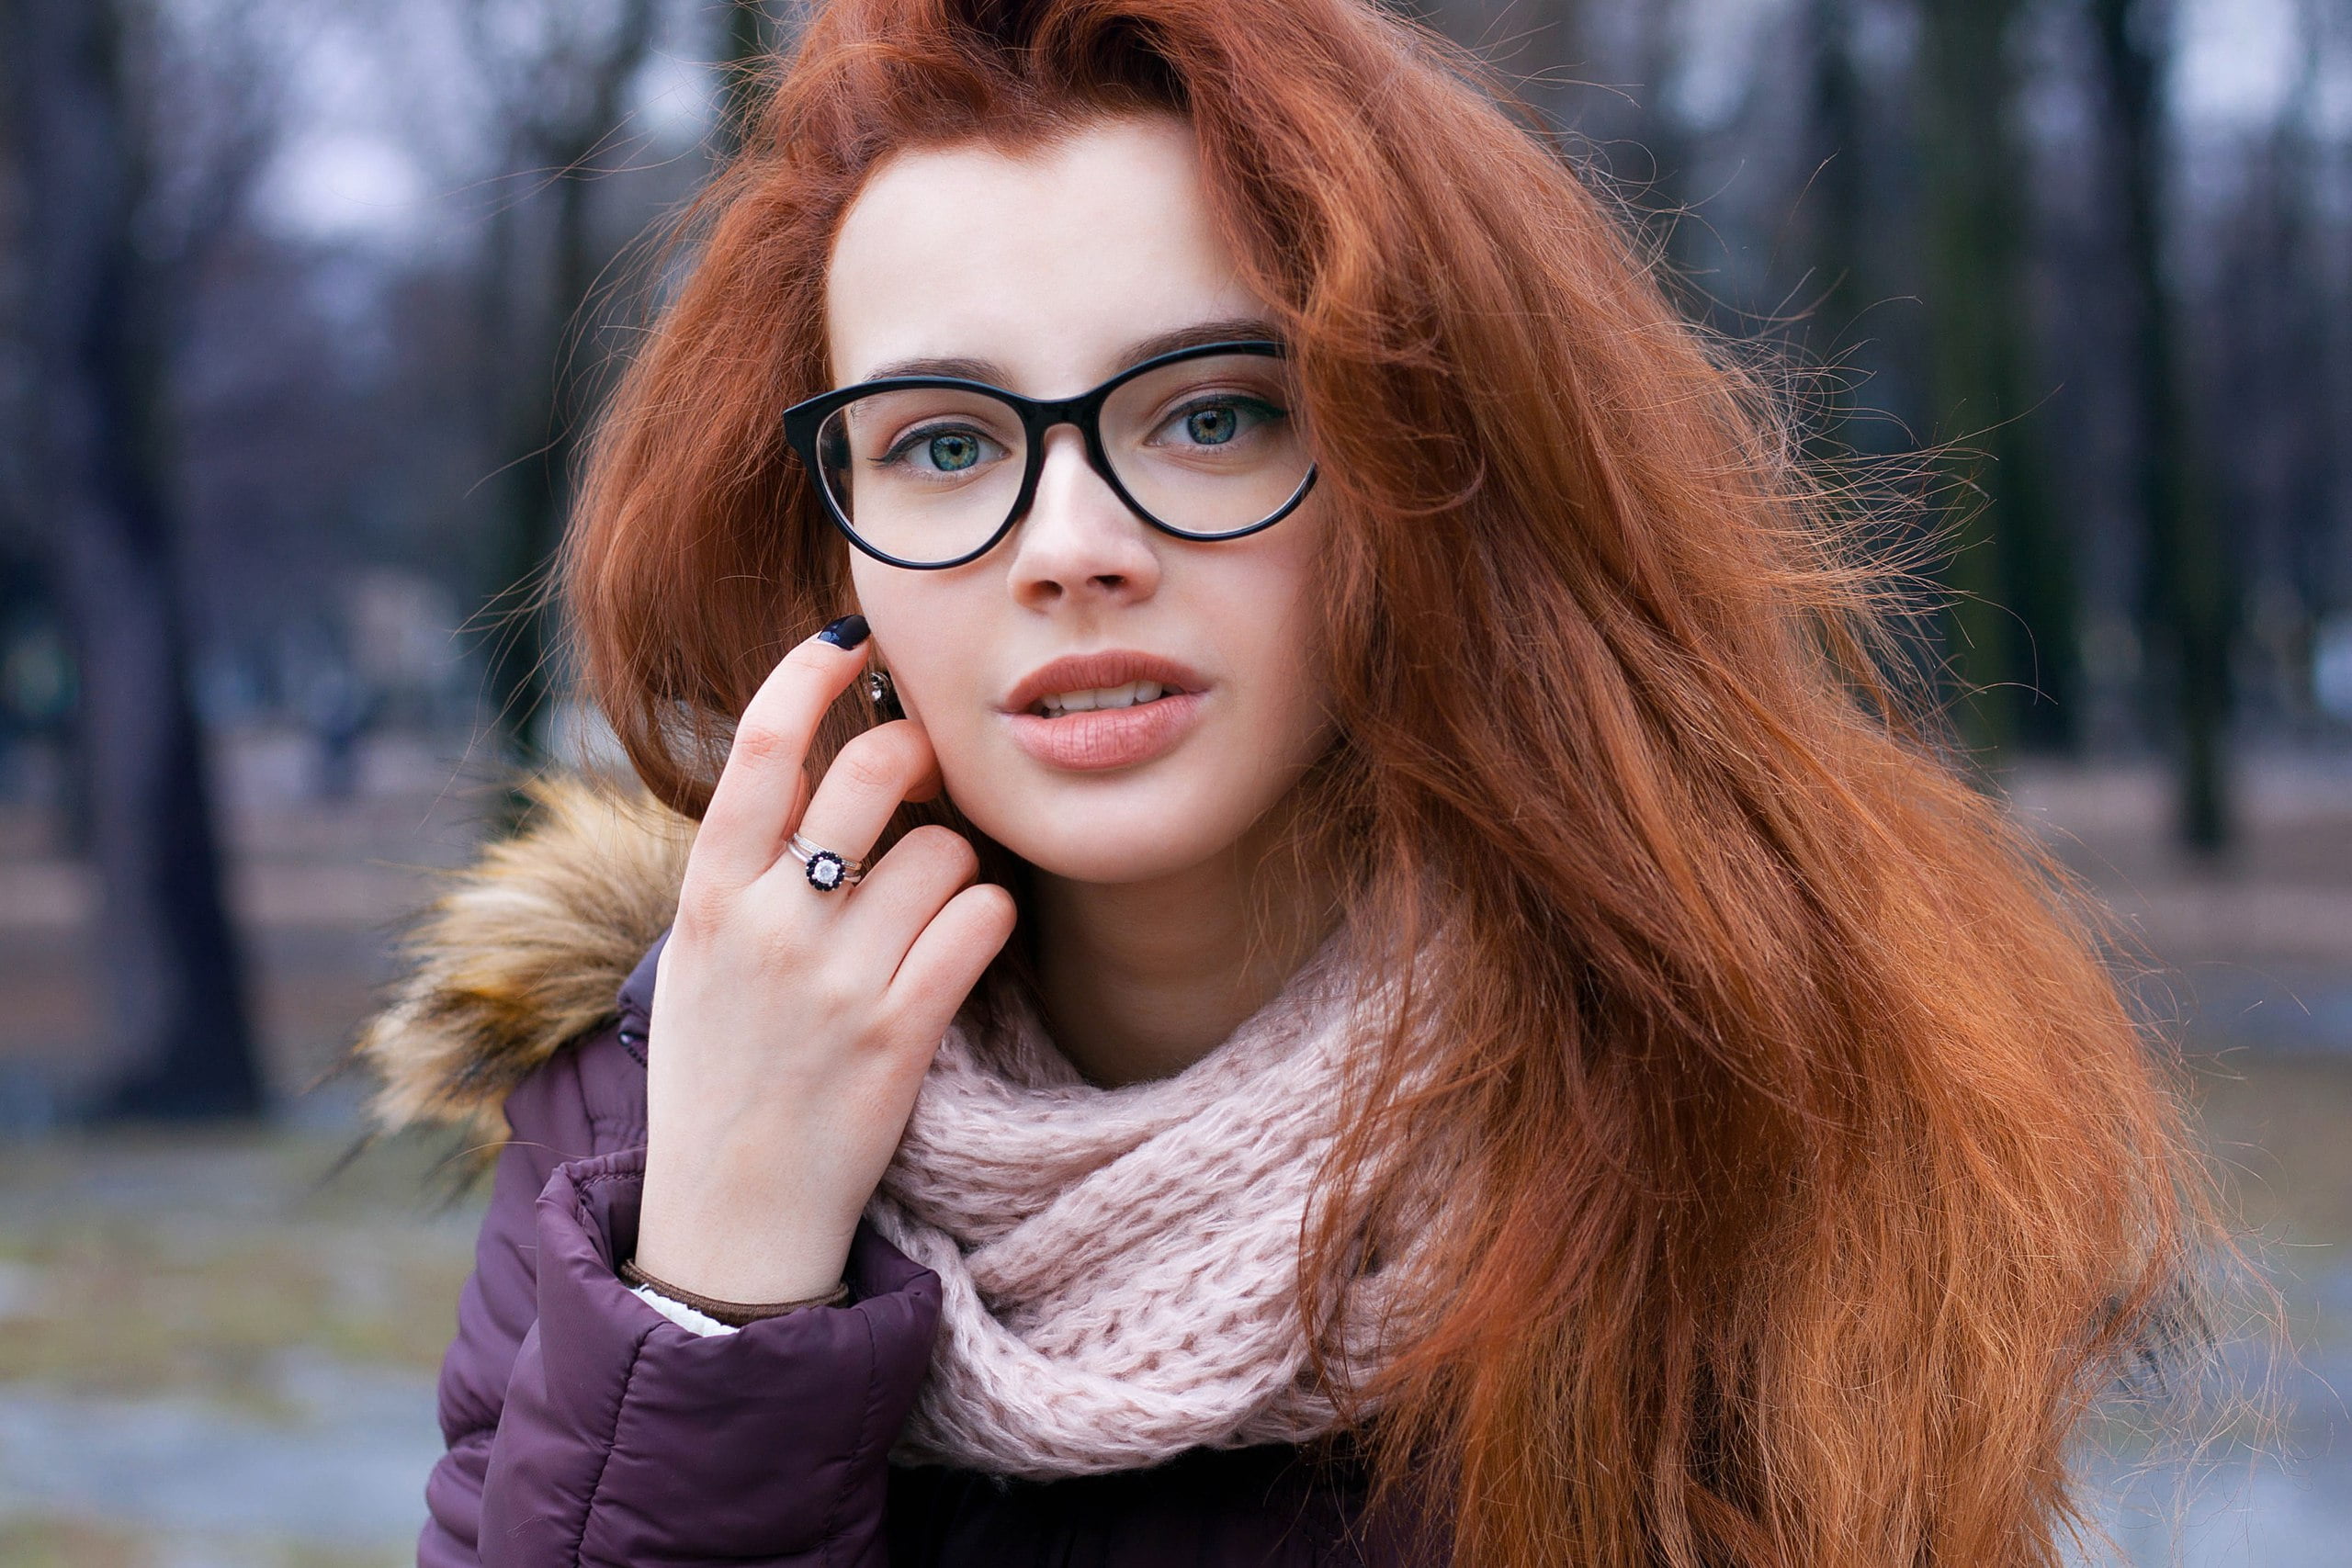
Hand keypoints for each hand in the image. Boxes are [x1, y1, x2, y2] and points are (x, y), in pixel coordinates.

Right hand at [633, 621, 1016, 1303]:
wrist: (730, 1216)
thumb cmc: (721, 1073)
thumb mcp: (697, 959)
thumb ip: (743, 867)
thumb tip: (811, 765)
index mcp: (709, 895)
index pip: (763, 743)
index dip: (812, 670)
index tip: (853, 638)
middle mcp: (771, 925)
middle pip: (876, 771)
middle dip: (921, 755)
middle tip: (928, 777)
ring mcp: (836, 981)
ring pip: (946, 849)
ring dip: (959, 860)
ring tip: (933, 903)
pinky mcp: (901, 1034)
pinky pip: (981, 922)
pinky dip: (986, 919)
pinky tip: (963, 944)